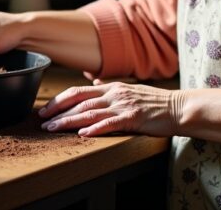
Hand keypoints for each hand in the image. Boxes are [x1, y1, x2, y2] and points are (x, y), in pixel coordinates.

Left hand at [38, 80, 180, 137]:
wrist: (178, 107)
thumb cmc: (155, 103)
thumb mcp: (130, 91)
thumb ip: (110, 90)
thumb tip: (94, 85)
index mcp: (112, 87)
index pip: (79, 90)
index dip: (60, 99)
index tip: (46, 108)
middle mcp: (114, 94)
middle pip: (79, 101)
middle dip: (58, 110)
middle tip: (42, 120)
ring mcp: (123, 105)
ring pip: (89, 112)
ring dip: (68, 121)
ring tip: (53, 128)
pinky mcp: (133, 118)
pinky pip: (109, 123)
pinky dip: (94, 128)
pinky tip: (82, 133)